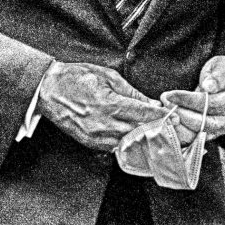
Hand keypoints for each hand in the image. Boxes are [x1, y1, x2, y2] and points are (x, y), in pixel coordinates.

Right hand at [37, 62, 164, 152]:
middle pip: (141, 131)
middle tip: (173, 126)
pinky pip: (116, 147)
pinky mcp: (91, 144)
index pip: (145, 114)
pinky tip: (137, 137)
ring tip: (157, 132)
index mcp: (110, 105)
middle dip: (157, 128)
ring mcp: (97, 138)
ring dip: (144, 138)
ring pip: (130, 143)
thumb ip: (132, 92)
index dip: (163, 116)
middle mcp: (105, 126)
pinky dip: (128, 142)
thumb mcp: (108, 76)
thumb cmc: (77, 78)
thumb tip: (152, 102)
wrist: (49, 91)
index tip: (175, 116)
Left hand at [161, 55, 224, 139]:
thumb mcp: (223, 65)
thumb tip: (209, 86)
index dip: (188, 100)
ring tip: (164, 109)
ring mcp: (215, 131)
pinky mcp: (204, 136)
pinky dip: (175, 133)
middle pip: (201, 123)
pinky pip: (188, 140)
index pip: (209, 104)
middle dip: (180, 113)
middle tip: (165, 101)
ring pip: (194, 136)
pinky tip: (166, 120)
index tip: (171, 94)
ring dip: (176, 124)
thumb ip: (219, 74)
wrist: (223, 85)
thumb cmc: (221, 72)